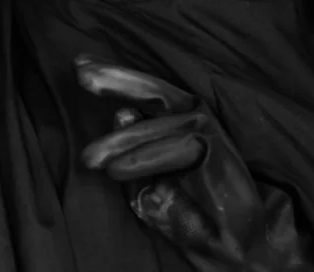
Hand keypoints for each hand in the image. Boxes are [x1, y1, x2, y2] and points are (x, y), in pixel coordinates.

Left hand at [74, 56, 274, 271]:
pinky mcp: (222, 151)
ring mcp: (210, 133)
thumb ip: (131, 157)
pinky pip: (180, 146)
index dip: (115, 78)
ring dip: (124, 140)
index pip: (144, 96)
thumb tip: (120, 114)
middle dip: (119, 79)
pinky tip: (116, 171)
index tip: (80, 65)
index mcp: (174, 126)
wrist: (234, 248)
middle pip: (156, 90)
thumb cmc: (191, 217)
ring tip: (91, 158)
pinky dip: (146, 158)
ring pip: (162, 123)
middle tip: (82, 74)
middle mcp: (193, 121)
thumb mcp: (147, 189)